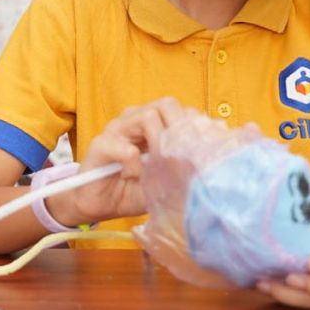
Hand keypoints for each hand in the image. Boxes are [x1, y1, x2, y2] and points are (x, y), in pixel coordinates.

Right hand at [47, 97, 199, 226]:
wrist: (97, 204)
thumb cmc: (133, 189)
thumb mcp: (165, 179)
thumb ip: (184, 166)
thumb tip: (212, 155)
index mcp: (152, 124)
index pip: (182, 110)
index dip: (195, 129)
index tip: (202, 153)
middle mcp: (135, 119)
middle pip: (166, 105)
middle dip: (179, 130)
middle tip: (181, 157)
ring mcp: (117, 129)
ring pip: (146, 117)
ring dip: (159, 143)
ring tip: (159, 168)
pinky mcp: (100, 144)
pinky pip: (127, 148)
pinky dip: (136, 165)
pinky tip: (135, 177)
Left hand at [257, 199, 309, 309]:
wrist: (280, 216)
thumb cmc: (292, 200)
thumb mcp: (297, 191)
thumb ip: (295, 188)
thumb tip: (272, 179)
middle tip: (291, 278)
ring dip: (297, 297)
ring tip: (267, 283)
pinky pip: (307, 303)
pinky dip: (285, 297)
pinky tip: (261, 283)